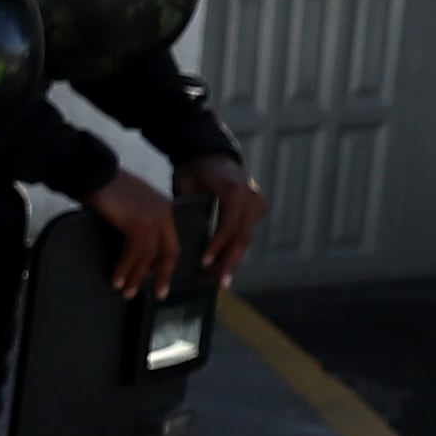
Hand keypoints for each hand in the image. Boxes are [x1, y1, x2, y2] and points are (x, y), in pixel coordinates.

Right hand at [86, 169, 183, 297]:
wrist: (92, 171)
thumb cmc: (102, 185)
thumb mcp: (128, 205)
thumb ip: (135, 221)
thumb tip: (130, 246)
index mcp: (164, 207)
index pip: (170, 241)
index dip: (165, 263)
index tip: (158, 278)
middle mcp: (164, 212)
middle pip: (168, 252)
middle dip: (162, 276)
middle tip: (158, 293)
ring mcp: (153, 217)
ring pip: (149, 256)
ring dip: (137, 277)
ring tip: (127, 292)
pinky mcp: (138, 223)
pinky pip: (134, 253)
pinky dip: (125, 269)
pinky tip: (117, 279)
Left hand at [176, 154, 268, 277]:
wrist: (211, 152)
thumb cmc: (193, 169)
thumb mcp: (186, 184)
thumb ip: (188, 207)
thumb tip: (178, 237)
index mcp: (234, 190)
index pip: (228, 226)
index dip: (217, 247)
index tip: (204, 263)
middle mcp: (250, 197)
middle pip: (242, 237)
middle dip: (230, 262)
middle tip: (219, 283)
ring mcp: (257, 202)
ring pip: (246, 237)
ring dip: (233, 259)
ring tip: (220, 279)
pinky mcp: (257, 207)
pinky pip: (246, 232)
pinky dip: (235, 248)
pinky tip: (224, 265)